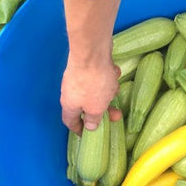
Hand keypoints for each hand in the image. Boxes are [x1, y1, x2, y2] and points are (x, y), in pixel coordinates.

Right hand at [59, 0, 125, 133]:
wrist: (92, 52)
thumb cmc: (94, 84)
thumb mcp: (96, 108)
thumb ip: (94, 119)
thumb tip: (90, 127)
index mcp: (69, 105)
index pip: (70, 122)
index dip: (79, 129)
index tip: (88, 134)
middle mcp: (70, 91)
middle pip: (86, 105)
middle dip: (102, 110)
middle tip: (116, 113)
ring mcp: (77, 76)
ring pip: (93, 89)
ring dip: (106, 91)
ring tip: (116, 88)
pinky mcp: (86, 64)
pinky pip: (97, 75)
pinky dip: (106, 76)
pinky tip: (114, 71)